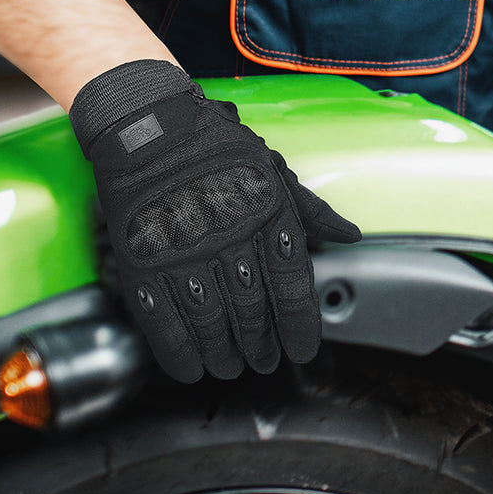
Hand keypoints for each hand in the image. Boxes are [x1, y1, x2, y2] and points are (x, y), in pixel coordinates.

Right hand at [69, 60, 360, 381]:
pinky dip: (178, 352)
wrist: (149, 125)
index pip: (293, 289)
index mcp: (267, 218)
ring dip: (224, 355)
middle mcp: (229, 241)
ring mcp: (183, 255)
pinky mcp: (143, 263)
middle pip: (253, 315)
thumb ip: (310, 210)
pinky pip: (163, 322)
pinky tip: (190, 367)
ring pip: (211, 325)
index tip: (303, 349)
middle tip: (265, 361)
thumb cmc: (215, 146)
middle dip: (263, 347)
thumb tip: (349, 237)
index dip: (300, 327)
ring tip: (232, 366)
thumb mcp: (272, 168)